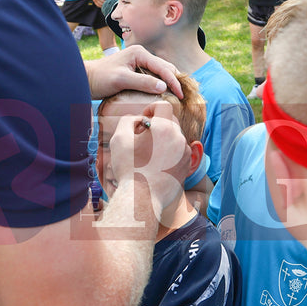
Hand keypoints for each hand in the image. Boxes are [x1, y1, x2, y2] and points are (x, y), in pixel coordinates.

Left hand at [85, 45, 182, 99]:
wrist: (86, 80)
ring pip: (161, 72)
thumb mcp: (121, 80)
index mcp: (140, 53)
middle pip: (165, 67)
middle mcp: (141, 55)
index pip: (163, 67)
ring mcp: (139, 62)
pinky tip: (165, 94)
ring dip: (169, 83)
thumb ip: (142, 82)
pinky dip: (161, 85)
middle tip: (184, 96)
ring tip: (178, 96)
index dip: (174, 81)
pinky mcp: (136, 71)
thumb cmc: (101, 78)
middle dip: (175, 80)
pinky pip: (153, 77)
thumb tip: (163, 87)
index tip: (181, 95)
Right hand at [110, 101, 190, 215]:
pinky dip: (169, 153)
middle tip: (143, 137)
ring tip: (148, 153)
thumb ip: (128, 120)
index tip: (144, 119)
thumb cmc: (129, 169)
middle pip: (170, 121)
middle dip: (157, 125)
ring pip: (175, 137)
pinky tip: (156, 164)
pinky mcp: (186, 166)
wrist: (142, 199)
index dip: (151, 108)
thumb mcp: (119, 139)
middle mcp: (178, 138)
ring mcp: (184, 153)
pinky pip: (179, 152)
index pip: (163, 106)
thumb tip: (138, 119)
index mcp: (164, 128)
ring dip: (163, 139)